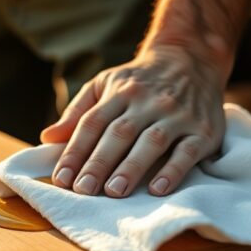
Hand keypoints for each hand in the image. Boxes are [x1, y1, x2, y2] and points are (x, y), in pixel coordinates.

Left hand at [41, 45, 225, 197]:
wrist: (191, 59)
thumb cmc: (140, 81)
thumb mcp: (105, 84)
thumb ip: (78, 112)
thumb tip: (48, 137)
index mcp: (120, 93)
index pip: (93, 123)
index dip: (75, 151)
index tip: (61, 177)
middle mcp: (147, 102)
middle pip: (119, 134)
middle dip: (99, 163)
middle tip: (83, 190)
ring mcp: (177, 115)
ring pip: (151, 142)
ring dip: (131, 168)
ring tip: (113, 192)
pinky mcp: (202, 130)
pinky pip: (187, 151)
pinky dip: (173, 171)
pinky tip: (157, 189)